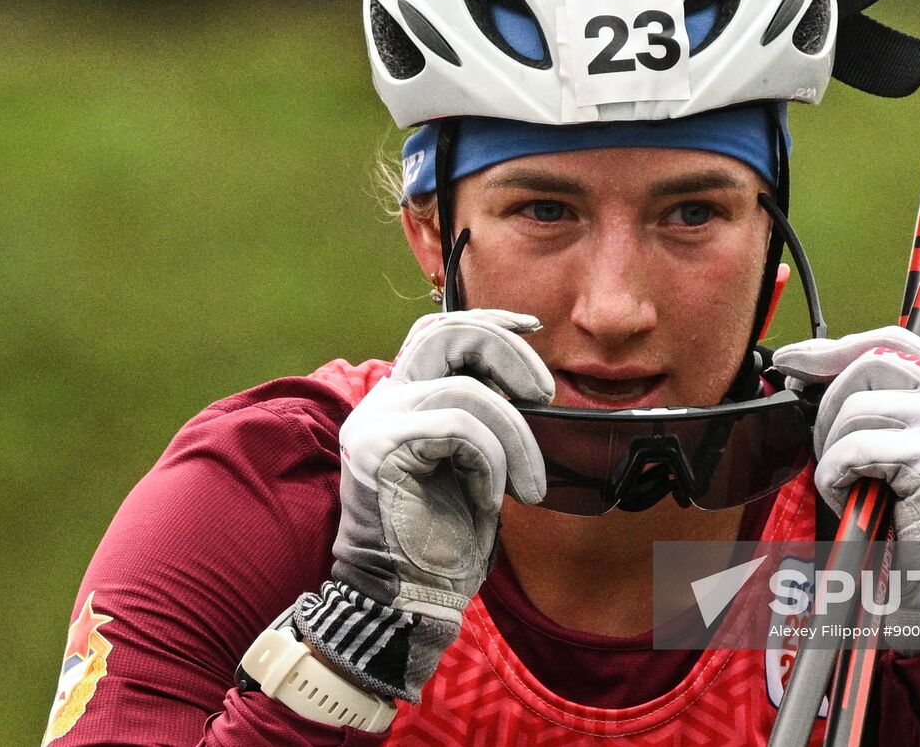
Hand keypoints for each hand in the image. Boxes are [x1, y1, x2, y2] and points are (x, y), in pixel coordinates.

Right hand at [295, 309, 553, 701]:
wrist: (407, 600)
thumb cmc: (444, 540)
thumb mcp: (474, 464)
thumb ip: (482, 416)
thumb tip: (524, 382)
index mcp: (401, 400)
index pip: (437, 331)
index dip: (486, 320)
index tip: (533, 327)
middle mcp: (382, 402)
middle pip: (445, 335)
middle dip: (506, 352)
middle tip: (544, 393)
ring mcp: (376, 423)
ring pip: (467, 391)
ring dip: (516, 437)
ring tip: (529, 485)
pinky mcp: (380, 448)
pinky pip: (459, 428)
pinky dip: (489, 462)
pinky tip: (487, 499)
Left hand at [772, 326, 919, 647]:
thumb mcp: (911, 452)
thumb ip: (877, 409)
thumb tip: (801, 365)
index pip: (894, 343)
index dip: (836, 347)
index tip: (792, 360)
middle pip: (866, 368)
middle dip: (827, 409)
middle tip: (830, 458)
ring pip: (854, 411)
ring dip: (832, 455)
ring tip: (851, 490)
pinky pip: (852, 452)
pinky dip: (836, 479)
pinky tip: (856, 505)